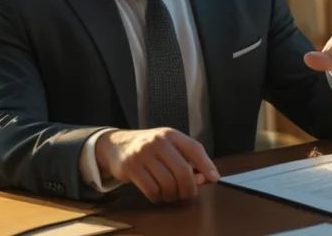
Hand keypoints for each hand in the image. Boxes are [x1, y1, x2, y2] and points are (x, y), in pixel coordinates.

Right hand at [95, 128, 219, 202]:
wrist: (117, 145)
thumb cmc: (151, 148)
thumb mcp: (170, 147)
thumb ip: (188, 160)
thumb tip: (205, 178)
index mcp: (172, 135)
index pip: (194, 148)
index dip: (206, 165)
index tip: (214, 178)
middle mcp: (158, 142)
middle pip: (182, 170)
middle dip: (189, 187)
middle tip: (189, 194)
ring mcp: (143, 154)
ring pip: (167, 183)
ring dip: (172, 195)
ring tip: (171, 194)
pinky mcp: (130, 168)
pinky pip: (151, 190)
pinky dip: (158, 197)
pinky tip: (158, 195)